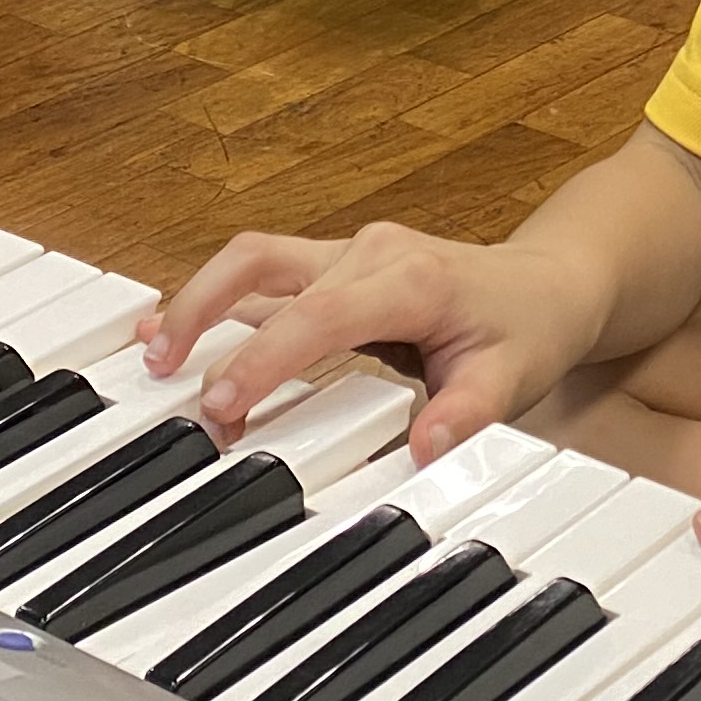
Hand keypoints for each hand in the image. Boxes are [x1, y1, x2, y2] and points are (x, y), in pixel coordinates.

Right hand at [136, 221, 608, 463]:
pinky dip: (217, 300)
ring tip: (150, 351)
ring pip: (252, 259)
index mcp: (407, 278)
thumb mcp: (515, 379)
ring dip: (198, 299)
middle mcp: (368, 253)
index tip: (221, 403)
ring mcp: (348, 253)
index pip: (317, 314)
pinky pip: (265, 274)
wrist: (550, 282)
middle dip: (202, 312)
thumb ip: (467, 414)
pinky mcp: (334, 265)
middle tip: (160, 372)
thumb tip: (423, 448)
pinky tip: (176, 328)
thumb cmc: (530, 326)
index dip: (263, 357)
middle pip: (261, 263)